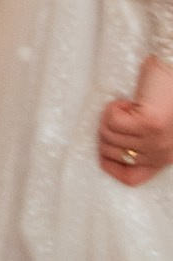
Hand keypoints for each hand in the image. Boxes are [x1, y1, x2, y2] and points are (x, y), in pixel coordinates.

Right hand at [99, 56, 172, 185]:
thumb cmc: (164, 92)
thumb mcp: (156, 127)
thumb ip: (141, 142)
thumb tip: (106, 147)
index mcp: (164, 157)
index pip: (131, 178)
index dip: (111, 165)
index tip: (105, 148)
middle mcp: (161, 154)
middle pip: (109, 153)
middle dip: (107, 130)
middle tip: (121, 115)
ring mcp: (156, 141)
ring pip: (106, 135)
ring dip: (110, 115)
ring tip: (127, 105)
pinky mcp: (149, 123)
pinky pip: (111, 120)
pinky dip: (113, 107)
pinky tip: (127, 101)